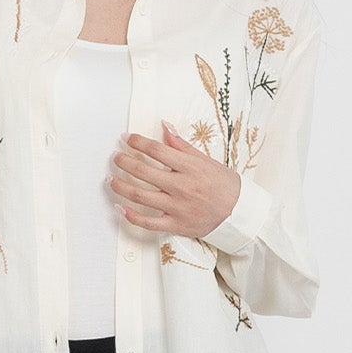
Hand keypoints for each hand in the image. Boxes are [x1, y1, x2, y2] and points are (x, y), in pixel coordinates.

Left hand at [110, 125, 243, 236]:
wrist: (240, 213)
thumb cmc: (224, 186)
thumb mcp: (206, 160)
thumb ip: (182, 146)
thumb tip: (165, 127)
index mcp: (190, 168)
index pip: (157, 151)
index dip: (138, 142)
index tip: (127, 139)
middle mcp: (182, 187)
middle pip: (143, 172)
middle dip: (124, 162)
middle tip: (116, 157)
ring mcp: (177, 207)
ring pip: (140, 196)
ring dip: (121, 186)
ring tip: (111, 179)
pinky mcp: (176, 225)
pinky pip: (148, 223)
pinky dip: (131, 216)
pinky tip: (120, 207)